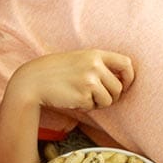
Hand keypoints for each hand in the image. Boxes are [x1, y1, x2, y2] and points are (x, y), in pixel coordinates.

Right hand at [10, 49, 133, 110]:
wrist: (33, 80)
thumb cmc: (55, 72)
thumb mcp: (78, 60)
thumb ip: (98, 66)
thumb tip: (122, 82)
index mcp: (95, 54)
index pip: (126, 63)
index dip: (129, 77)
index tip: (124, 85)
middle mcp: (94, 66)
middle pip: (118, 87)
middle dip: (111, 96)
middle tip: (97, 98)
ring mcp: (89, 81)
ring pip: (108, 100)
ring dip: (98, 104)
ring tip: (82, 97)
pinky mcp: (82, 96)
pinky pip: (93, 107)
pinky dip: (85, 107)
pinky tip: (72, 99)